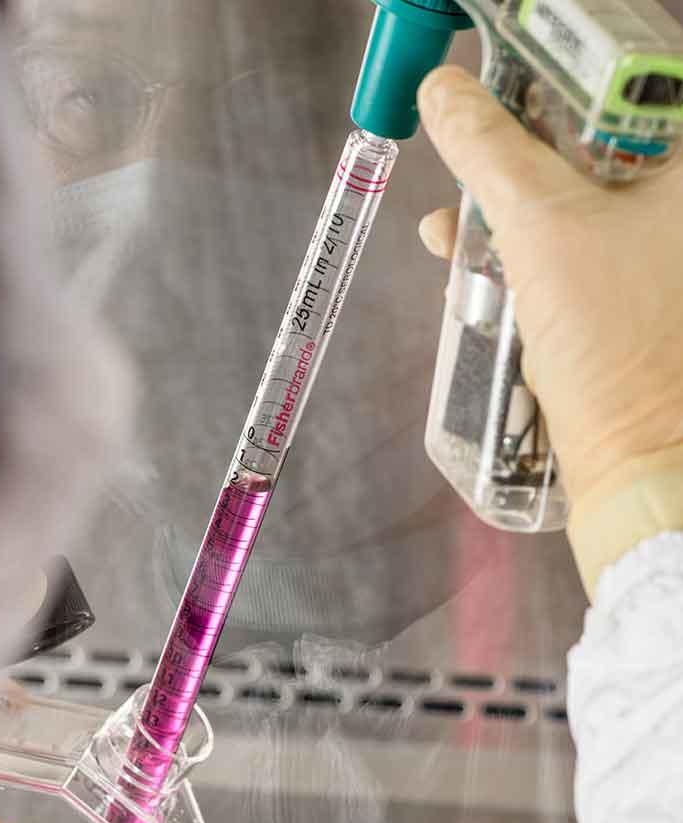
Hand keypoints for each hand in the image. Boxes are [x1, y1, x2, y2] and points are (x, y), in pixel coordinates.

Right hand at [417, 66, 682, 505]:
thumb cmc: (613, 343)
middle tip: (467, 151)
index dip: (557, 76)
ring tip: (450, 227)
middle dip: (520, 151)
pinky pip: (577, 252)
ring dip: (508, 208)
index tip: (500, 81)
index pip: (629, 87)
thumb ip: (490, 152)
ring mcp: (664, 255)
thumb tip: (443, 92)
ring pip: (580, 200)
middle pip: (598, 142)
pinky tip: (468, 267)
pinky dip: (524, 254)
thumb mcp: (540, 229)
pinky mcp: (639, 299)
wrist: (639, 465)